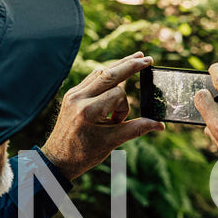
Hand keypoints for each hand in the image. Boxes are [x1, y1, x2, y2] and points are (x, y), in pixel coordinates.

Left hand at [41, 52, 164, 180]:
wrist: (57, 159)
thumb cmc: (84, 154)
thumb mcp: (112, 142)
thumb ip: (136, 129)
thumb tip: (159, 125)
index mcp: (88, 110)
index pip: (117, 94)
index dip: (124, 108)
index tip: (118, 123)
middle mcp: (78, 98)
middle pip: (109, 74)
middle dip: (129, 65)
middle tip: (146, 58)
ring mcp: (73, 94)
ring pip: (100, 73)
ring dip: (118, 67)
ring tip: (136, 59)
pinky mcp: (71, 94)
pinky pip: (91, 79)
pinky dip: (106, 76)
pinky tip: (117, 71)